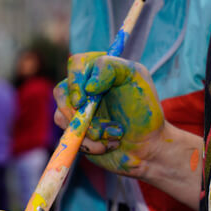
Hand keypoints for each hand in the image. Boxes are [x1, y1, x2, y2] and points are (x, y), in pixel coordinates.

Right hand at [54, 52, 164, 177]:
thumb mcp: (136, 77)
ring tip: (114, 134)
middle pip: (61, 91)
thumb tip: (88, 87)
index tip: (83, 100)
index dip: (75, 82)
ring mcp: (77, 108)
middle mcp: (84, 86)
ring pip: (62, 116)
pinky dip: (90, 144)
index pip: (75, 64)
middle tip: (99, 127)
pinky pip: (68, 135)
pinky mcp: (74, 129)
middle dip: (79, 114)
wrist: (149, 146)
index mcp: (98, 68)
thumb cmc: (145, 110)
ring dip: (90, 130)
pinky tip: (108, 144)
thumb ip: (110, 67)